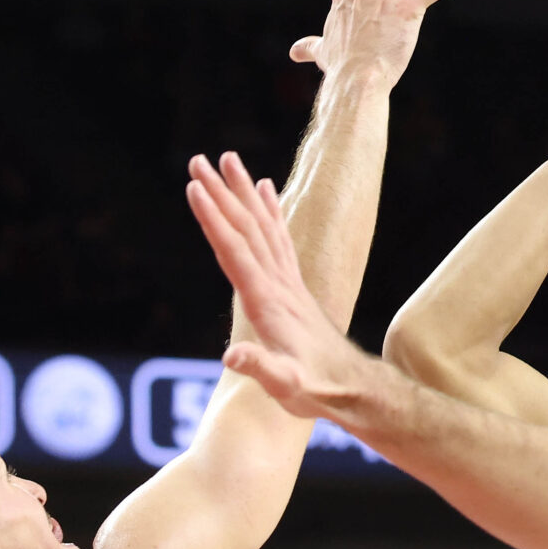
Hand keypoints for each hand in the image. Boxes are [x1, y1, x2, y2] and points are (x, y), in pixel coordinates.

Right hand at [185, 152, 379, 420]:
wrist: (352, 389)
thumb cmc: (317, 390)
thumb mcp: (287, 386)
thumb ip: (261, 369)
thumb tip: (232, 358)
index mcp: (268, 302)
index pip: (235, 251)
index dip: (214, 220)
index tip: (194, 187)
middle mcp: (279, 283)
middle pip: (246, 228)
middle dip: (220, 193)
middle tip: (197, 159)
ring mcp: (288, 282)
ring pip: (262, 226)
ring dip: (242, 191)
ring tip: (227, 158)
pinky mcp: (293, 286)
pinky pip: (279, 238)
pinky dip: (270, 210)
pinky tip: (264, 188)